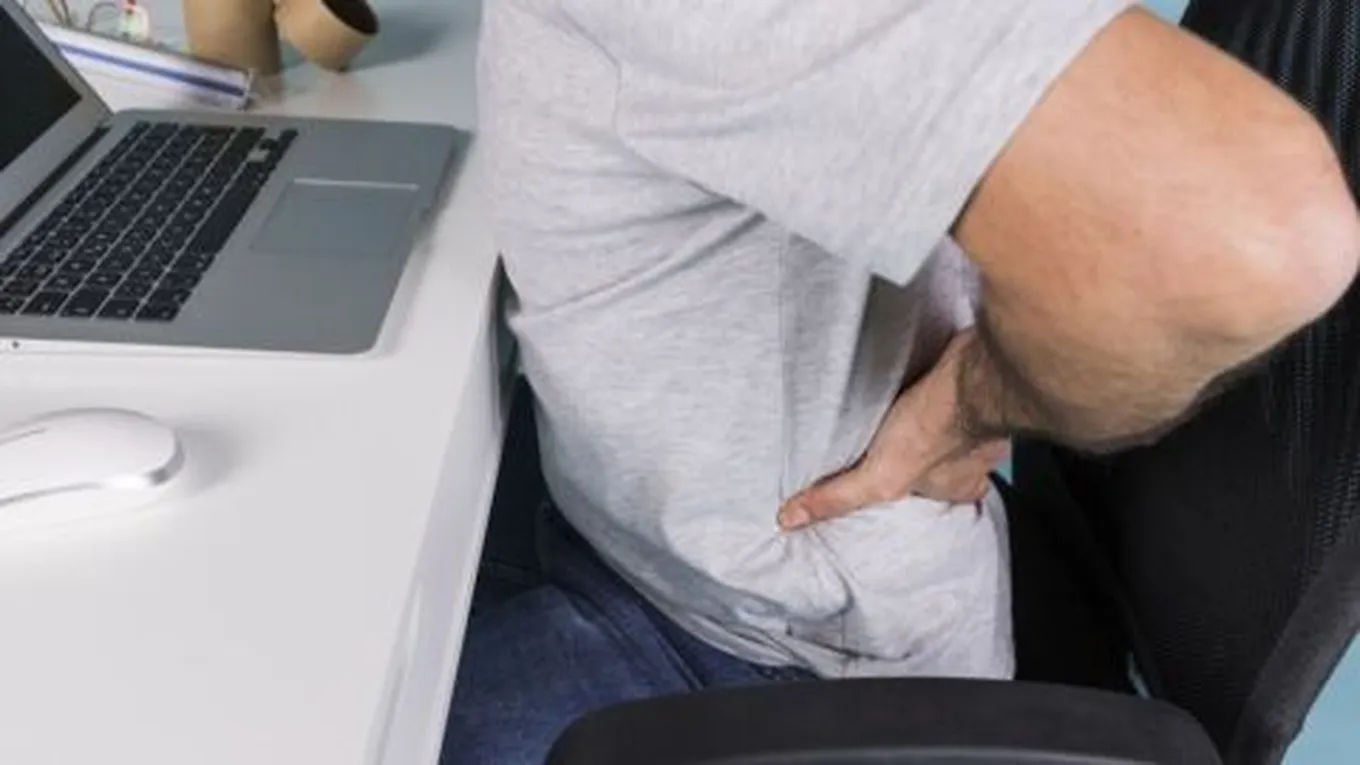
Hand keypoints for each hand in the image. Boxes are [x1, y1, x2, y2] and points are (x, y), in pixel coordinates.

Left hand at [777, 332, 1008, 529]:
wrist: (969, 376)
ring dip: (922, 418)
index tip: (893, 483)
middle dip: (918, 453)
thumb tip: (793, 518)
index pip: (938, 500)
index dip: (918, 493)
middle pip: (941, 460)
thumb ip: (837, 498)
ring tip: (888, 410)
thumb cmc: (936, 432)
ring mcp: (973, 416)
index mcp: (959, 487)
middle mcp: (972, 456)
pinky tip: (905, 377)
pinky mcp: (967, 382)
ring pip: (946, 423)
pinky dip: (928, 385)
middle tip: (887, 444)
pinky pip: (946, 388)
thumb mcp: (878, 480)